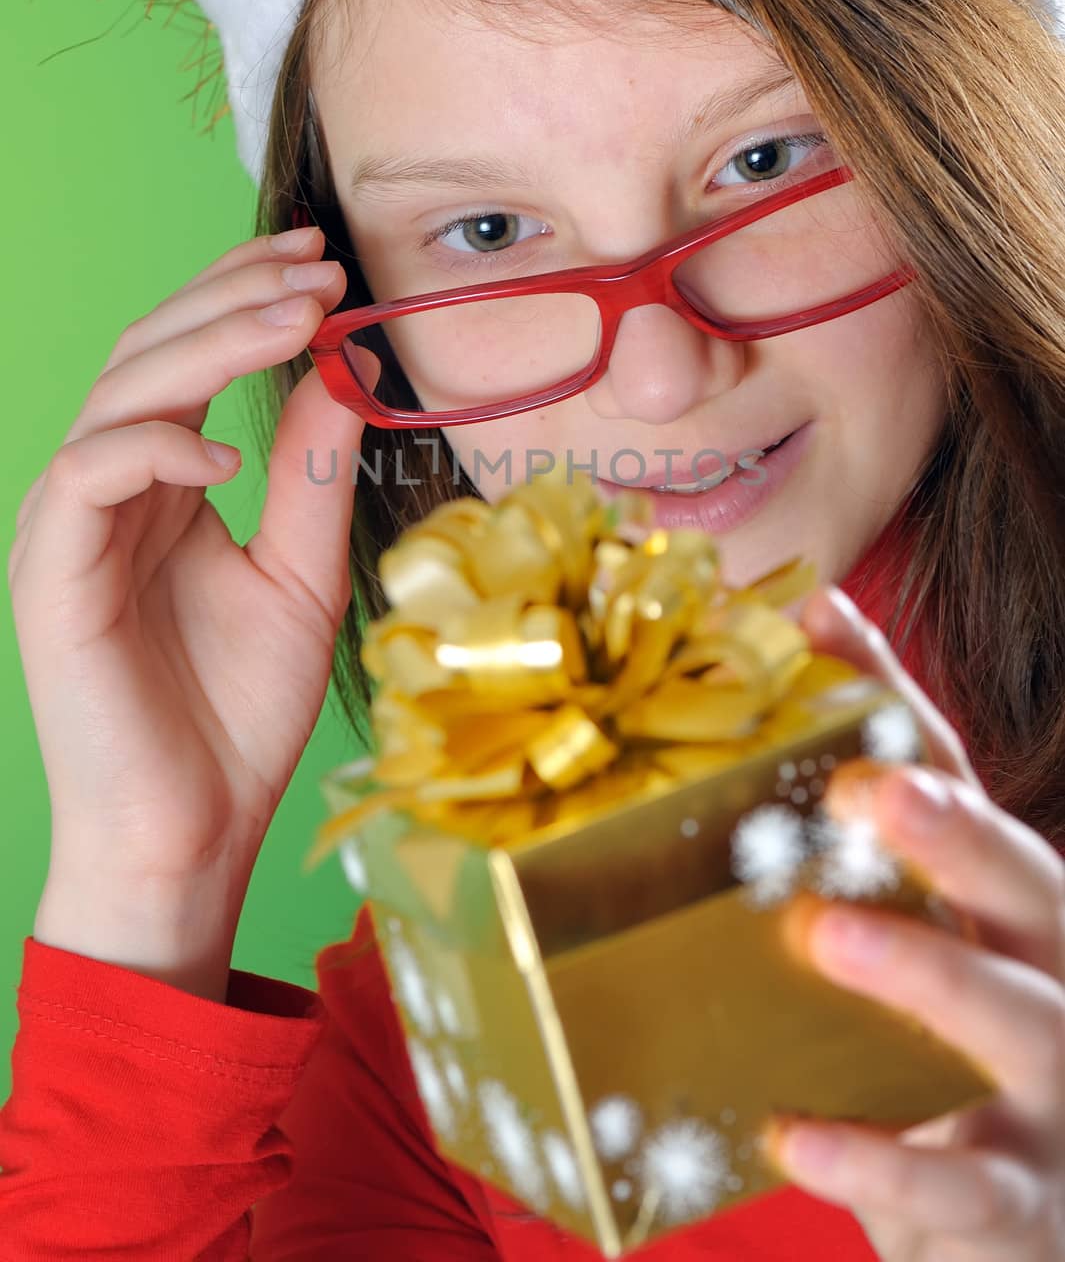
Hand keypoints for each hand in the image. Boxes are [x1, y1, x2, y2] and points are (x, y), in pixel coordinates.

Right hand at [8, 224, 379, 898]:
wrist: (196, 829)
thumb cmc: (240, 710)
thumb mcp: (302, 572)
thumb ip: (314, 472)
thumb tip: (346, 367)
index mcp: (163, 484)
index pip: (190, 359)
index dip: (246, 298)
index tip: (325, 265)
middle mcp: (109, 489)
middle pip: (151, 353)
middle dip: (232, 295)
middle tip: (315, 265)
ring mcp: (72, 528)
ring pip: (120, 395)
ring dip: (209, 344)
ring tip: (297, 316)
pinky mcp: (50, 574)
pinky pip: (86, 476)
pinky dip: (156, 449)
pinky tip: (226, 454)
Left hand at [760, 586, 1064, 1259]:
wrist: (1017, 1226)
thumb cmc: (937, 1069)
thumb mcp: (901, 959)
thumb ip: (828, 875)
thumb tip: (708, 753)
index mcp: (1007, 905)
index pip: (958, 779)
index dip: (894, 698)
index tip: (821, 620)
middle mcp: (1050, 976)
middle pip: (1028, 883)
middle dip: (956, 832)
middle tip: (872, 785)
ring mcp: (1053, 1093)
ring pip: (1015, 1022)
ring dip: (928, 974)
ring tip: (828, 933)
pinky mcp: (1023, 1201)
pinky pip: (962, 1186)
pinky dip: (880, 1160)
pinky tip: (792, 1130)